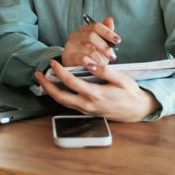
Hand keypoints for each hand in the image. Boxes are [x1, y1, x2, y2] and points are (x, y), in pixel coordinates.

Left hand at [36, 60, 159, 121]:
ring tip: (43, 80)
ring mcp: (86, 110)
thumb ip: (105, 70)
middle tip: (38, 75)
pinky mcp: (87, 111)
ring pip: (63, 102)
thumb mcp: (121, 78)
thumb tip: (90, 63)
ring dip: (51, 91)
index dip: (60, 72)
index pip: (71, 83)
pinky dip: (60, 96)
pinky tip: (57, 88)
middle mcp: (87, 104)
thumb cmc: (130, 92)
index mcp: (95, 94)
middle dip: (47, 86)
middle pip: (60, 97)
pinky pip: (69, 104)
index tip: (53, 63)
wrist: (137, 110)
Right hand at [62, 17, 118, 66]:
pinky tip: (95, 67)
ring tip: (104, 65)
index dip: (108, 33)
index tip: (118, 41)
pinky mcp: (67, 56)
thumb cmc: (88, 53)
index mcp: (84, 30)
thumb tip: (110, 19)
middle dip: (104, 47)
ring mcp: (70, 45)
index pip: (96, 26)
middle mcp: (76, 35)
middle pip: (91, 36)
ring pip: (87, 49)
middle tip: (113, 56)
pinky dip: (89, 63)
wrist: (74, 65)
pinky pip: (80, 59)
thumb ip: (105, 32)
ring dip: (99, 58)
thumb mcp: (99, 43)